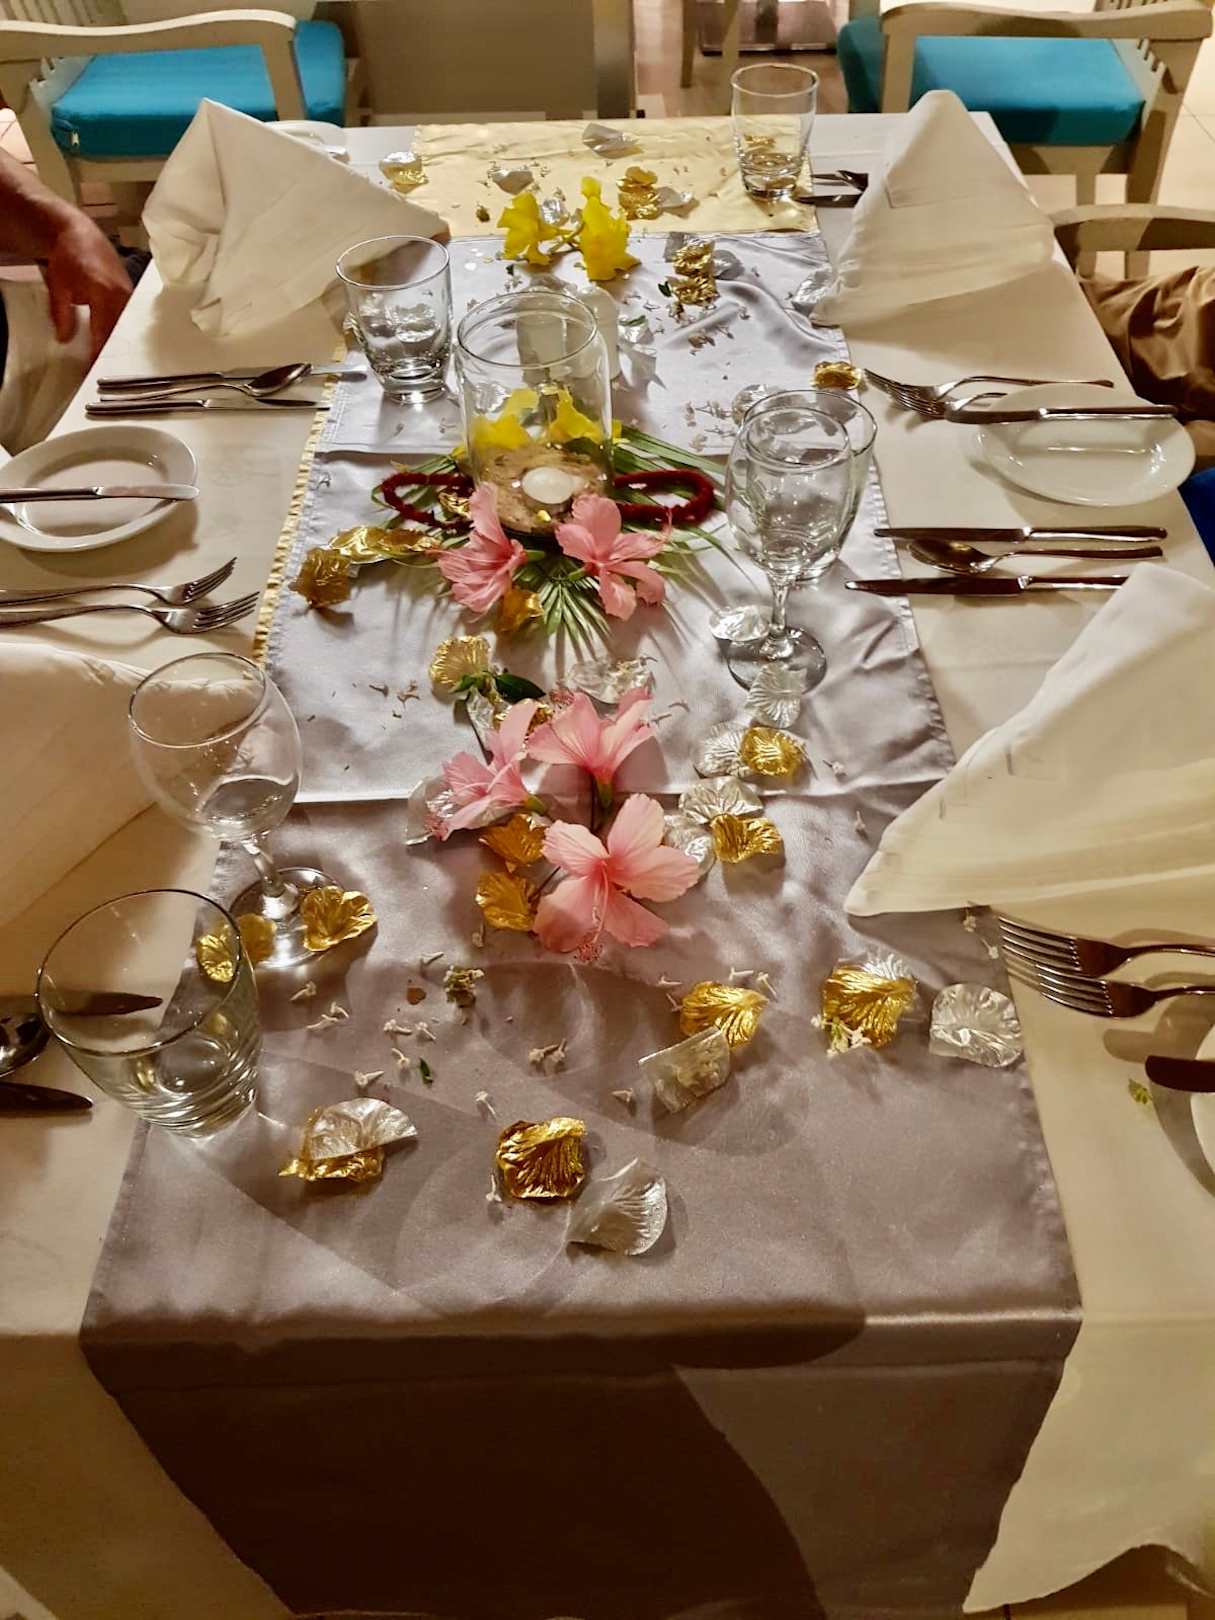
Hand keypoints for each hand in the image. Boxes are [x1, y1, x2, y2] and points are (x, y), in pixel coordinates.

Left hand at [42, 217, 131, 359]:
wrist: (81, 234)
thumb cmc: (68, 258)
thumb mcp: (59, 287)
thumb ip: (62, 315)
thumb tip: (65, 339)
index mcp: (103, 293)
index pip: (104, 333)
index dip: (99, 354)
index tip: (92, 370)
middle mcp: (122, 295)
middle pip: (120, 334)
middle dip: (112, 354)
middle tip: (104, 373)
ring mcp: (130, 295)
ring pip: (126, 328)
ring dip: (119, 344)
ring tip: (112, 362)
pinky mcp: (132, 294)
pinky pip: (129, 319)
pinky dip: (122, 332)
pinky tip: (117, 343)